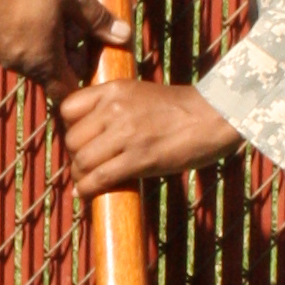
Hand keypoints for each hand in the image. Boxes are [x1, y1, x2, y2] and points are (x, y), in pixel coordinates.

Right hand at [0, 0, 131, 98]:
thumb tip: (124, 36)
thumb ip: (97, 18)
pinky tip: (42, 2)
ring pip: (40, 57)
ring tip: (62, 6)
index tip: (97, 56)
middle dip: (73, 53)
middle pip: (56, 74)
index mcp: (42, 60)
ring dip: (56, 39)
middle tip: (83, 21)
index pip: (69, 92)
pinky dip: (38, 32)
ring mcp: (4, 51)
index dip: (87, 79)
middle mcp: (21, 64)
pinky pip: (25, 45)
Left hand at [58, 79, 241, 195]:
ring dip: (80, 176)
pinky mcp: (139, 158)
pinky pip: (100, 178)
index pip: (68, 108)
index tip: (80, 140)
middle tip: (86, 165)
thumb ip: (115, 106)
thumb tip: (91, 132)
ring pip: (82, 161)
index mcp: (114, 89)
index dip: (69, 127)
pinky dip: (88, 189)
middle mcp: (115, 109)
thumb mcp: (140, 95)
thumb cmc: (181, 109)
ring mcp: (126, 134)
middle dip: (75, 156)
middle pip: (72, 139)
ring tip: (86, 182)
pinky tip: (86, 194)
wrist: (215, 116)